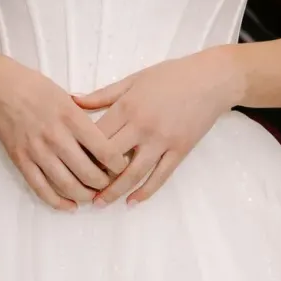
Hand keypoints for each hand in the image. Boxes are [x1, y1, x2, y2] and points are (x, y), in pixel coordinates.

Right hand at [0, 54, 131, 209]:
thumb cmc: (36, 88)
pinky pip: (42, 189)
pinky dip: (58, 202)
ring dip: (84, 195)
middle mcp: (56, 137)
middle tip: (109, 184)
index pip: (104, 150)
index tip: (122, 167)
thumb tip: (104, 142)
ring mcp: (37, 151)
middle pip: (89, 173)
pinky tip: (70, 205)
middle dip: (104, 184)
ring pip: (67, 185)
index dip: (118, 165)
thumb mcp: (67, 97)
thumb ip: (84, 120)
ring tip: (92, 195)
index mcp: (71, 118)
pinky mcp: (21, 161)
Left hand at [75, 48, 245, 204]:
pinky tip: (131, 203)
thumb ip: (102, 95)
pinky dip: (144, 192)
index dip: (81, 151)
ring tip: (99, 204)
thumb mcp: (133, 79)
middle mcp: (142, 126)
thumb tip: (72, 101)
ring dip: (114, 191)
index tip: (70, 162)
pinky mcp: (180, 150)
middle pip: (110, 157)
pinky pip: (160, 176)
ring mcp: (162, 141)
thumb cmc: (170, 76)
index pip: (96, 136)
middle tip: (79, 187)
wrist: (210, 79)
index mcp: (127, 107)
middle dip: (93, 174)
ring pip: (133, 173)